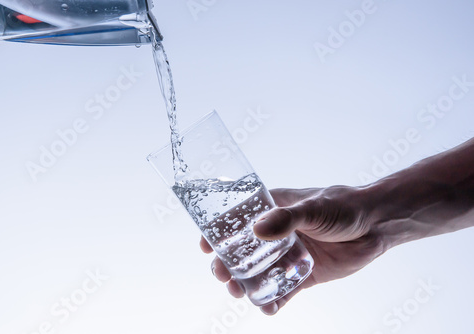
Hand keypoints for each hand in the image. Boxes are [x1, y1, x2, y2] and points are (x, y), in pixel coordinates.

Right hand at [200, 185, 386, 314]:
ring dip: (243, 284)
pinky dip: (272, 301)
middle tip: (221, 274)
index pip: (237, 219)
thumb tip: (257, 232)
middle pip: (242, 250)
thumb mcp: (313, 207)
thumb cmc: (343, 206)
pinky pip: (283, 291)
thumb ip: (287, 219)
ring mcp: (287, 255)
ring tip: (237, 292)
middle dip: (226, 263)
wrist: (376, 225)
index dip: (217, 232)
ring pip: (258, 273)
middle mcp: (276, 233)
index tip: (204, 246)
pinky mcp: (303, 274)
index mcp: (273, 210)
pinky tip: (266, 308)